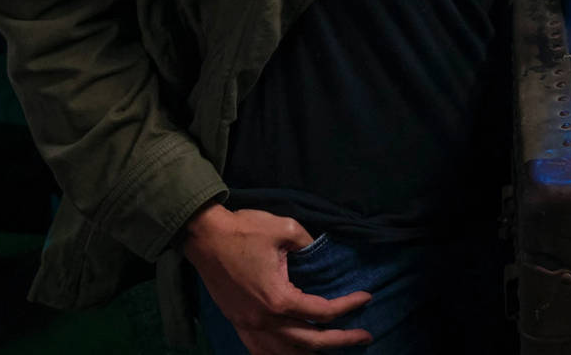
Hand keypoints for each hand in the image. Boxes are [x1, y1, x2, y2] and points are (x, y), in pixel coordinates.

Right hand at [183, 203, 372, 352]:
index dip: (348, 305)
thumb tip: (320, 251)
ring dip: (313, 353)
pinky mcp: (238, 324)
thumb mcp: (285, 228)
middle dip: (341, 341)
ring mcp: (249, 326)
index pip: (322, 311)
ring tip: (334, 348)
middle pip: (310, 342)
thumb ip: (309, 243)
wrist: (204, 237)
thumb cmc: (243, 230)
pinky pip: (260, 352)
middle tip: (365, 336)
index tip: (366, 297)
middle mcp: (265, 320)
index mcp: (279, 299)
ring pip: (286, 353)